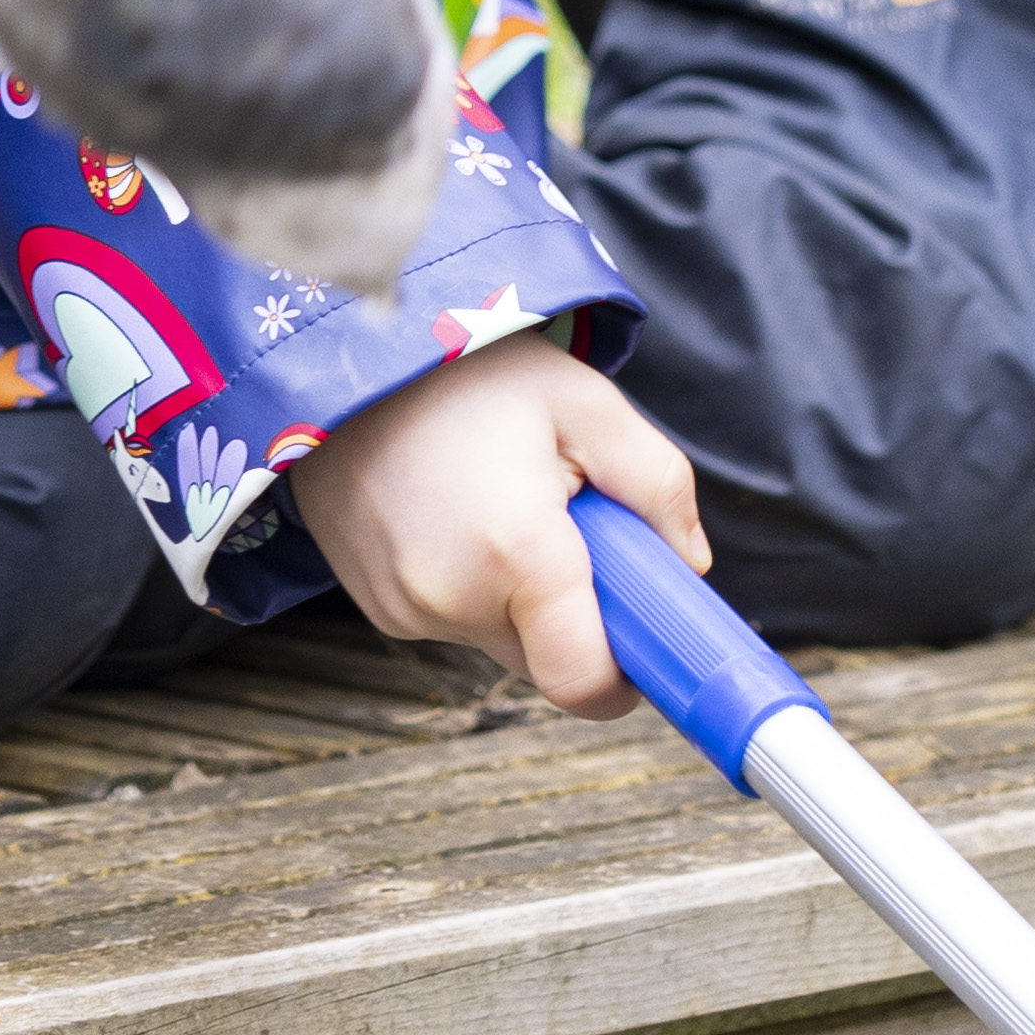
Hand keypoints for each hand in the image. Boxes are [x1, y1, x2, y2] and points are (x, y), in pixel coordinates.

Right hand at [290, 329, 707, 718]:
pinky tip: (456, 512)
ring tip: (500, 502)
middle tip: (566, 524)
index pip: (585, 684)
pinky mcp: (376, 605)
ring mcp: (403, 608)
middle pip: (547, 658)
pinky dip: (470, 584)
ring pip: (499, 637)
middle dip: (573, 612)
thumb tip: (688, 562)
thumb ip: (657, 483)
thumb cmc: (470, 370)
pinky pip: (452, 620)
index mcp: (517, 554)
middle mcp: (452, 599)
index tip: (640, 632)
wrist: (346, 350)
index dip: (625, 675)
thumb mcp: (586, 401)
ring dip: (518, 595)